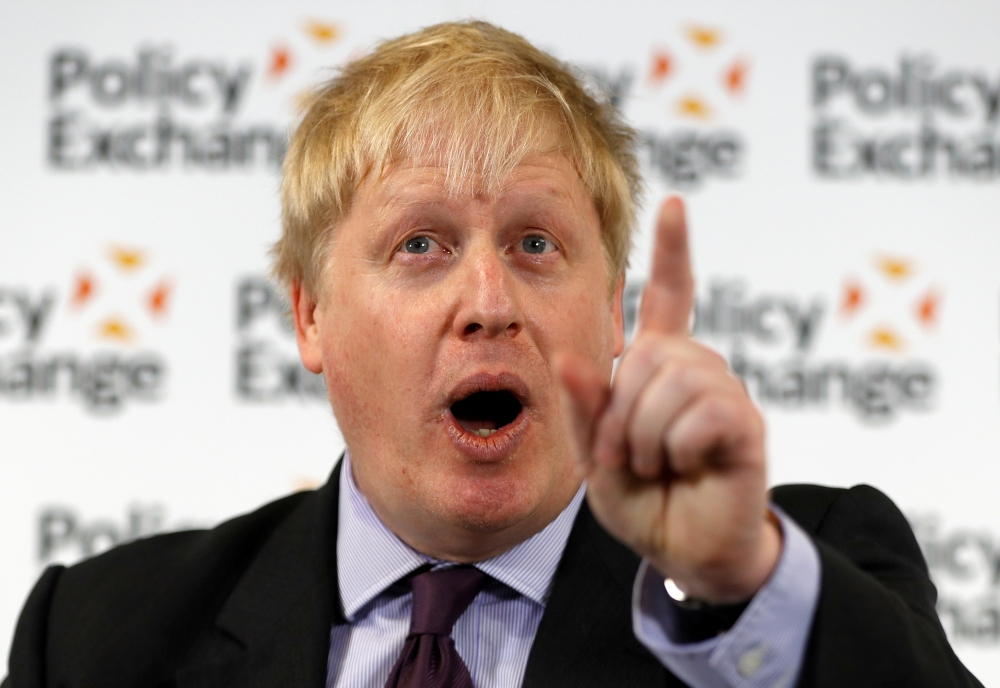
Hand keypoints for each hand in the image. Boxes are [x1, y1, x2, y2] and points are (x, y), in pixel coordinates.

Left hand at [556, 197, 780, 603]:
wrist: (684, 551)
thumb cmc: (643, 499)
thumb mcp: (597, 455)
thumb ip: (585, 408)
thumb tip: (571, 358)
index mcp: (661, 367)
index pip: (672, 295)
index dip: (673, 250)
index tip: (673, 203)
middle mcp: (698, 370)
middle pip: (652, 353)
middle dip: (622, 411)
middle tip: (624, 455)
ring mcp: (725, 395)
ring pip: (675, 381)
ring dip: (647, 434)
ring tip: (654, 464)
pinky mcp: (746, 426)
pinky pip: (703, 413)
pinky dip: (677, 447)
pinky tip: (686, 466)